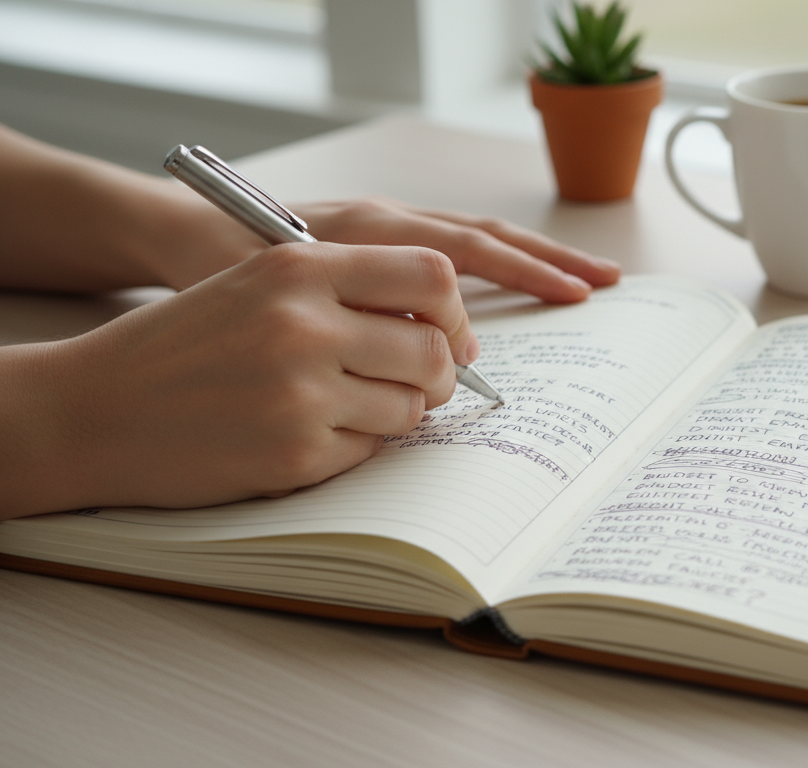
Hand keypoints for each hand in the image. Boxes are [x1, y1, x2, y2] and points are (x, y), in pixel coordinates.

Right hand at [0, 242, 470, 516]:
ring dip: (396, 414)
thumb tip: (439, 323)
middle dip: (438, 375)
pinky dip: (353, 448)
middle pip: (433, 350)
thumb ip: (342, 288)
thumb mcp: (254, 284)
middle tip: (417, 386)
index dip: (453, 312)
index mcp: (297, 267)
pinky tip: (308, 435)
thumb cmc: (179, 346)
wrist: (90, 409)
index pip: (431, 273)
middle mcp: (304, 323)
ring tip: (351, 409)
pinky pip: (370, 452)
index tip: (448, 335)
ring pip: (411, 408)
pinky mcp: (295, 453)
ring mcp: (301, 392)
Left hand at [154, 196, 621, 300]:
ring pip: (476, 238)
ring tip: (586, 278)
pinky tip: (522, 284)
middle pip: (486, 237)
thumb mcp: (278, 295)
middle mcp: (387, 222)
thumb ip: (355, 319)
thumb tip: (440, 351)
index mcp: (369, 232)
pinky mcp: (380, 239)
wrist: (178, 230)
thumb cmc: (219, 266)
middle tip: (604, 282)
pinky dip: (496, 264)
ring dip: (533, 258)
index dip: (516, 277)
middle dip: (550, 259)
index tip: (562, 304)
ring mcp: (387, 227)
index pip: (463, 253)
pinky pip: (452, 247)